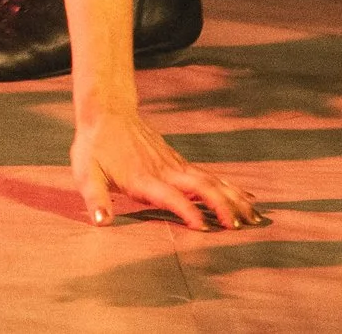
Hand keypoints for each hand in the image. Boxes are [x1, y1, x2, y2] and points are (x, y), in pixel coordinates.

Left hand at [70, 108, 260, 231]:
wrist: (107, 112)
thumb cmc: (95, 146)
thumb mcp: (86, 173)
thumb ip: (95, 198)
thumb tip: (101, 222)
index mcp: (143, 178)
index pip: (171, 197)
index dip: (188, 212)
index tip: (205, 229)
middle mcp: (165, 171)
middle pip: (202, 187)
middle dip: (223, 206)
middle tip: (241, 226)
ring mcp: (175, 165)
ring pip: (211, 181)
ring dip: (233, 198)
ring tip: (255, 216)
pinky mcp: (178, 162)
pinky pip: (208, 176)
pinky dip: (229, 187)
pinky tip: (245, 197)